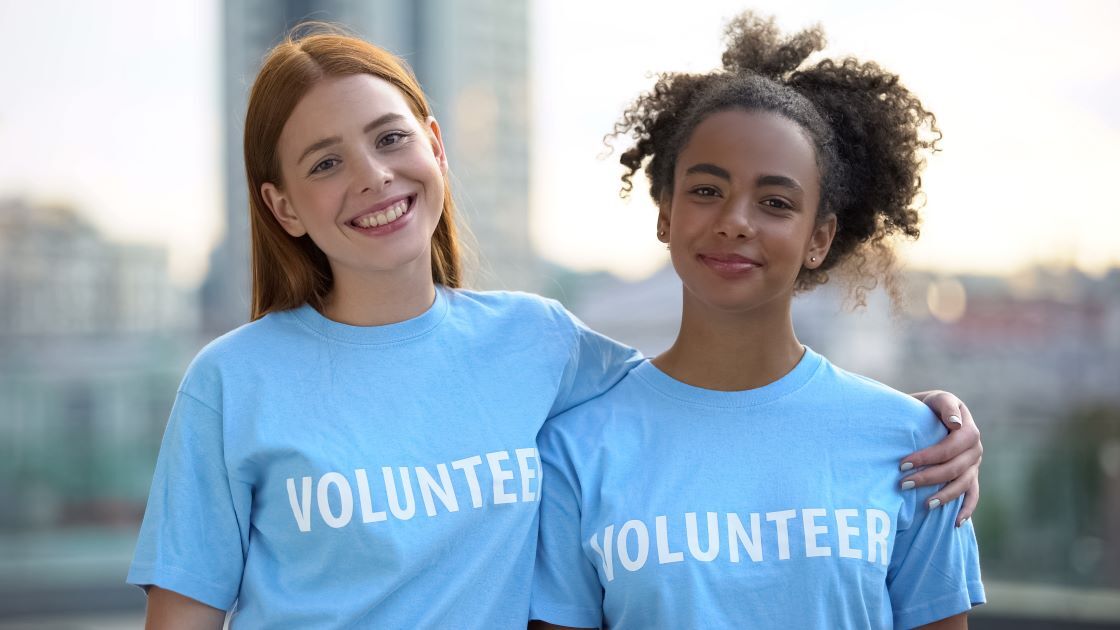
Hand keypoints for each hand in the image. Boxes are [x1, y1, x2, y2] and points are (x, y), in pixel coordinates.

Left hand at [903, 390, 981, 526]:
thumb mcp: (931, 399)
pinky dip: (967, 509)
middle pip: (955, 466)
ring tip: (924, 504)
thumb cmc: (924, 407)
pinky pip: (973, 494)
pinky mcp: (972, 475)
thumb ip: (943, 405)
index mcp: (965, 424)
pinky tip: (956, 522)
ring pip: (963, 483)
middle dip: (928, 476)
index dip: (928, 456)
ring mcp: (974, 462)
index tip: (902, 464)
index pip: (951, 444)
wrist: (924, 414)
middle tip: (902, 483)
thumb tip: (955, 424)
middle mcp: (974, 445)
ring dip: (944, 495)